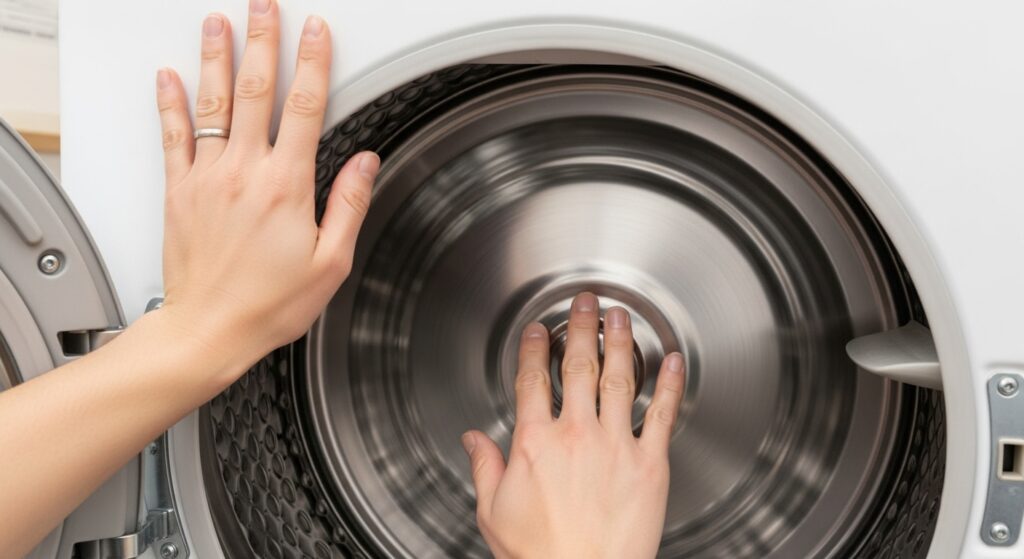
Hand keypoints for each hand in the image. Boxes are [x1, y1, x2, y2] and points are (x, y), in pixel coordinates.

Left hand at [154, 0, 375, 377]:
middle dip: (263, 41)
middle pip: (255, 91)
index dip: (313, 63)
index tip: (316, 32)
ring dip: (217, 58)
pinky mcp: (179, 192)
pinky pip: (174, 136)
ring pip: (213, 104)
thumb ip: (349, 204)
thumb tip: (364, 162)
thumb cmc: (268, 304)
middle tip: (265, 6)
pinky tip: (169, 76)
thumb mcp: (331, 262)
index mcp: (286, 187)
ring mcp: (207, 178)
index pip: (305, 108)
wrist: (208, 331)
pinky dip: (170, 103)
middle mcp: (244, 174)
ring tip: (219, 22)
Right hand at [462, 292, 685, 558]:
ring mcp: (616, 446)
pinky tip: (673, 362)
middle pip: (579, 367)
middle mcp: (576, 436)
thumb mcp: (493, 511)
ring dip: (621, 342)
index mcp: (535, 444)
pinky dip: (670, 385)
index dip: (535, 348)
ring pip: (619, 379)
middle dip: (581, 327)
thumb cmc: (541, 555)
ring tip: (620, 316)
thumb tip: (472, 439)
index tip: (539, 330)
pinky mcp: (649, 465)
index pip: (533, 380)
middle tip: (585, 301)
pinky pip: (663, 415)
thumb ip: (485, 467)